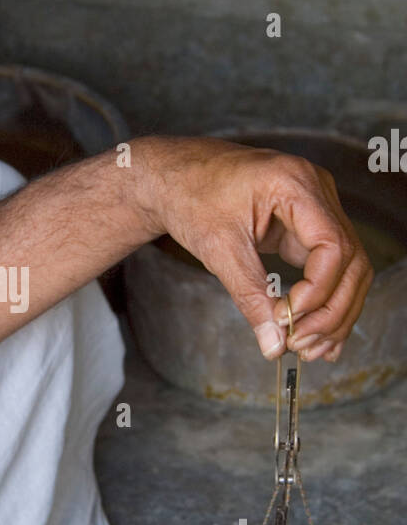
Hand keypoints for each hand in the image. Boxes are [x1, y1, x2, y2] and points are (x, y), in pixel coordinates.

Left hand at [135, 137, 372, 362]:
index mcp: (295, 183)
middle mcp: (315, 189)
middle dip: (331, 310)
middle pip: (351, 260)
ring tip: (309, 347)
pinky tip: (317, 332)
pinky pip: (329, 265)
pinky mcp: (306, 224)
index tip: (289, 321)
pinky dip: (323, 299)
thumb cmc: (190, 196)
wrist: (173, 176)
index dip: (318, 291)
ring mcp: (315, 205)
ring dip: (333, 312)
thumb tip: (274, 344)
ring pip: (348, 267)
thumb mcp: (218, 249)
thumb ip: (250, 296)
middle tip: (303, 346)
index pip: (332, 245)